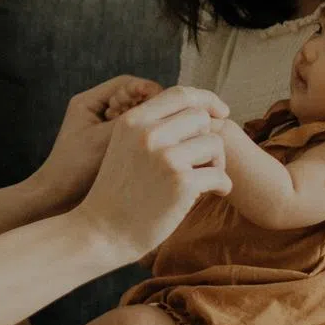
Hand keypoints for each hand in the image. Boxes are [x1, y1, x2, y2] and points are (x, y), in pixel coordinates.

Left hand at [30, 75, 163, 209]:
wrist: (55, 199)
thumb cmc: (74, 170)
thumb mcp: (105, 141)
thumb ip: (132, 122)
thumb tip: (162, 110)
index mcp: (88, 101)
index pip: (128, 83)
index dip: (150, 90)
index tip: (165, 106)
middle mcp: (95, 109)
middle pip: (133, 97)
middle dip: (150, 107)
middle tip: (161, 123)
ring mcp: (101, 127)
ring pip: (134, 115)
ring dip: (146, 124)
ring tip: (152, 138)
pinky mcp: (107, 144)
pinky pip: (131, 133)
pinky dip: (141, 137)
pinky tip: (148, 150)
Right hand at [76, 85, 231, 259]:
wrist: (102, 232)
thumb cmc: (118, 192)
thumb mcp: (124, 146)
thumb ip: (152, 127)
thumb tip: (197, 111)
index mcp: (133, 121)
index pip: (179, 93)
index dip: (205, 99)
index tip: (221, 112)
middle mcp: (148, 134)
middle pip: (200, 117)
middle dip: (208, 136)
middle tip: (206, 160)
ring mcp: (166, 157)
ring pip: (214, 144)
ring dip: (217, 162)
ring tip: (206, 179)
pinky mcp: (181, 183)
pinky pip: (220, 175)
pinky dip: (222, 185)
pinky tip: (214, 193)